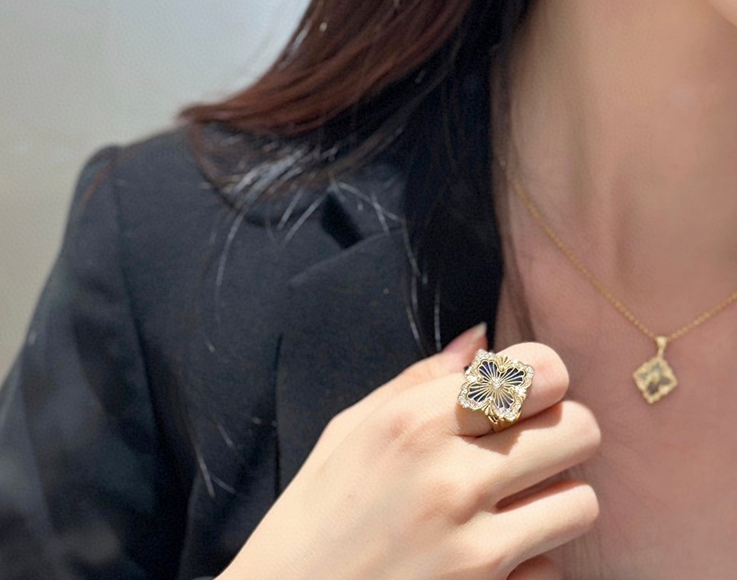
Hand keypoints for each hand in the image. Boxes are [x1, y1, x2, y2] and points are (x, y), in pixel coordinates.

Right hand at [221, 326, 599, 579]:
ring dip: (553, 501)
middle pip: (580, 429)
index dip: (541, 379)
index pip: (541, 371)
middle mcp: (451, 476)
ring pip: (582, 501)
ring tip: (510, 506)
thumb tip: (481, 339)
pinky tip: (488, 557)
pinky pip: (554, 567)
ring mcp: (475, 546)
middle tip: (526, 450)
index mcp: (413, 421)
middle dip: (560, 434)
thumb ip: (419, 380)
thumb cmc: (314, 516)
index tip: (521, 396)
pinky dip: (532, 561)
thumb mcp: (348, 432)